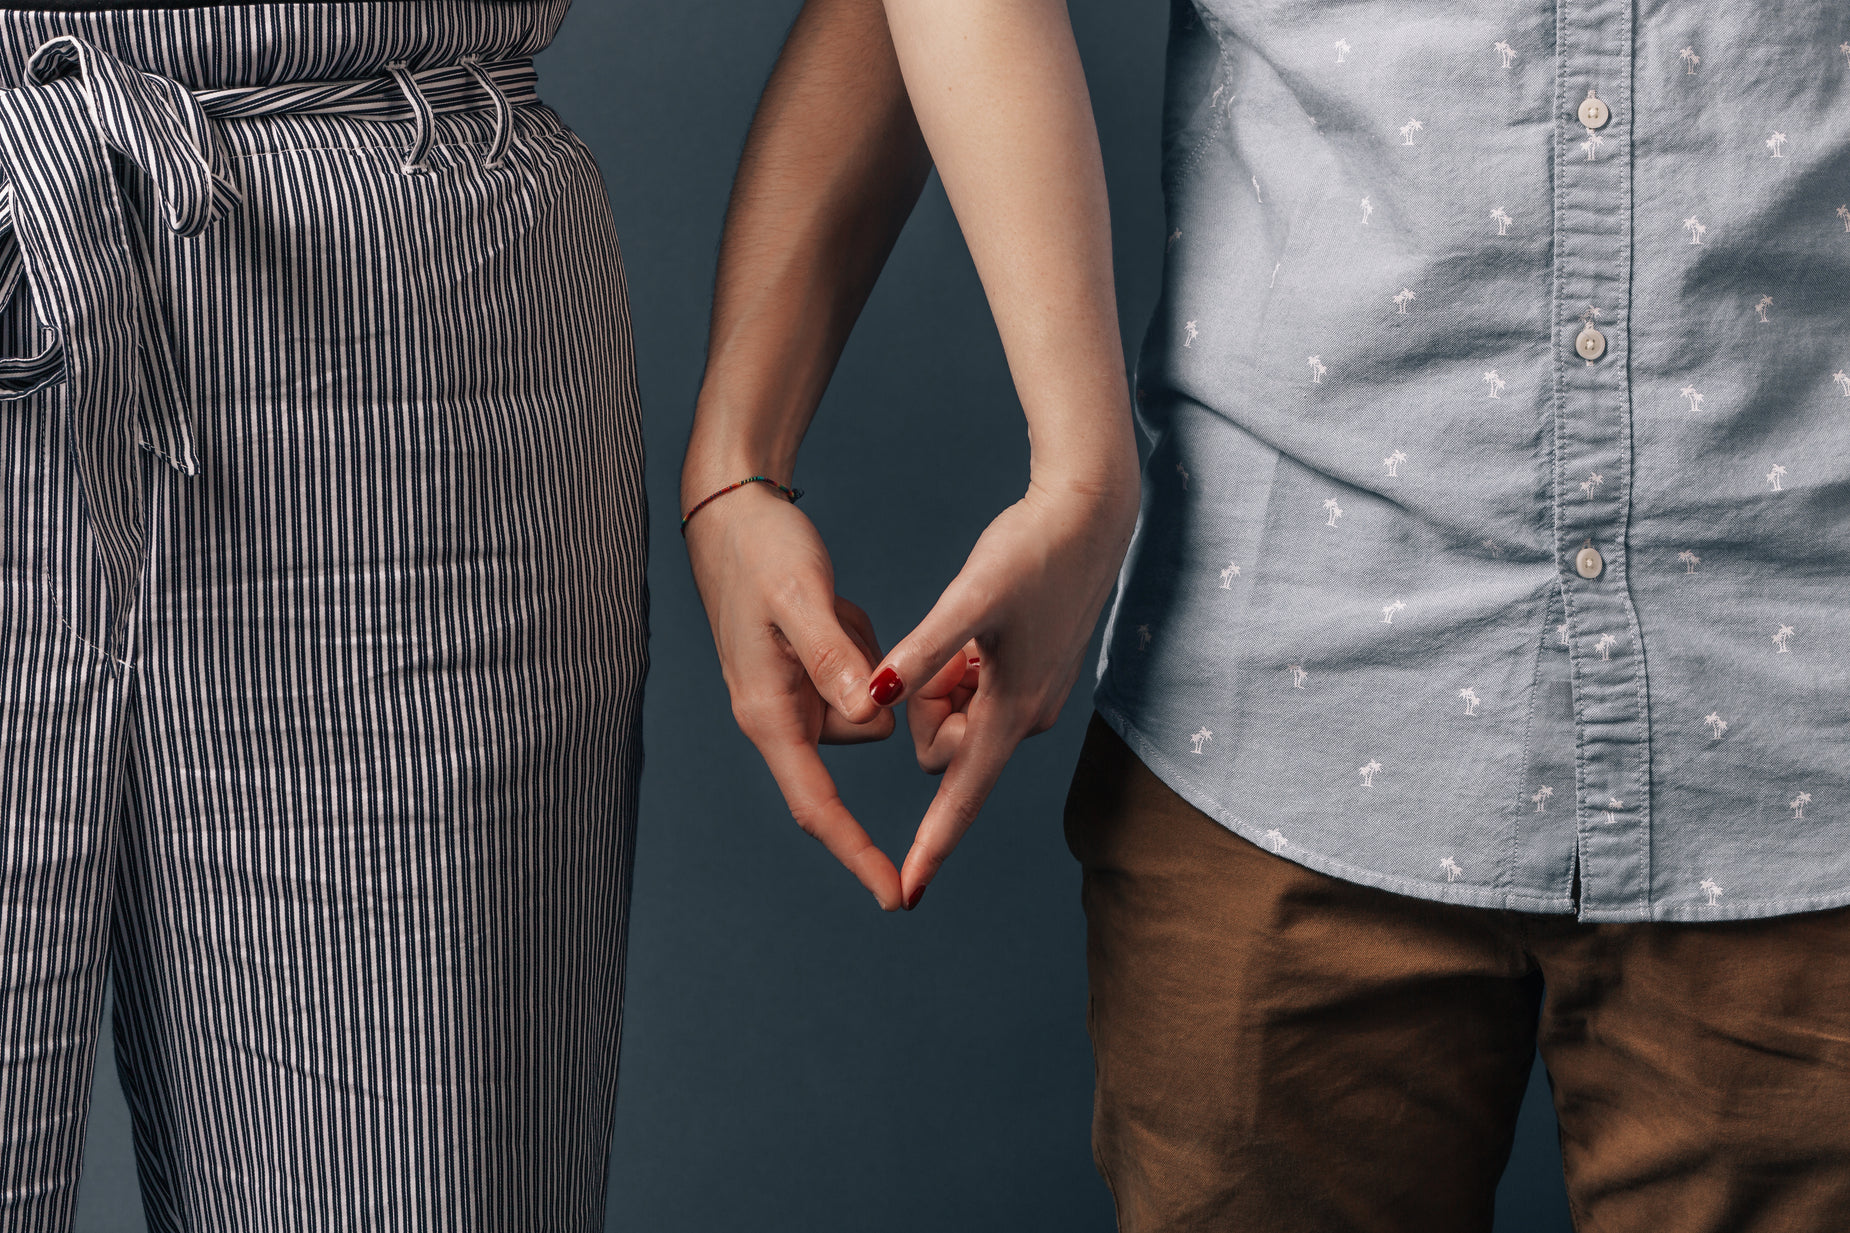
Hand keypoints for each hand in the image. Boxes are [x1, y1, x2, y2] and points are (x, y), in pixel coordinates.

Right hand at [685, 482, 903, 909]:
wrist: (730, 511)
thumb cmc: (761, 551)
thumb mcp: (801, 597)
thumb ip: (833, 657)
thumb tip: (870, 713)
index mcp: (768, 714)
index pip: (817, 807)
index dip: (858, 852)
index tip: (896, 896)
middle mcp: (778, 715)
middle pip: (861, 734)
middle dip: (871, 691)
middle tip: (840, 620)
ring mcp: (792, 695)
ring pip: (869, 703)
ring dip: (865, 660)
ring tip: (829, 608)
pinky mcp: (806, 673)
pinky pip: (863, 674)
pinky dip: (859, 643)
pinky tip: (831, 605)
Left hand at [870, 478, 1137, 907]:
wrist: (1090, 516)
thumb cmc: (1032, 552)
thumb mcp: (970, 599)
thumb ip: (923, 653)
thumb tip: (877, 700)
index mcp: (1009, 711)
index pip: (960, 795)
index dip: (931, 845)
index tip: (905, 893)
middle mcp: (1024, 718)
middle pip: (945, 745)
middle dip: (930, 707)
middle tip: (951, 646)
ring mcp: (1031, 699)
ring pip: (958, 715)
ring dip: (947, 682)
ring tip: (972, 630)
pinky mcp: (1032, 676)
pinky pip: (976, 692)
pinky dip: (964, 666)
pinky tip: (984, 626)